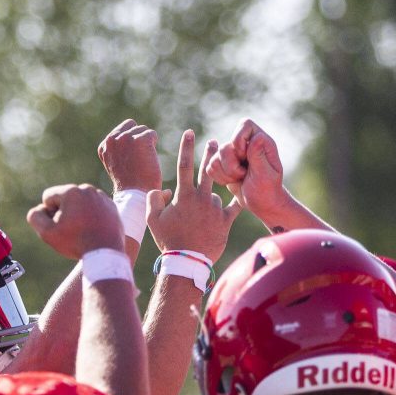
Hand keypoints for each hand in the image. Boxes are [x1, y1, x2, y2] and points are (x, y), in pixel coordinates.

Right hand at [27, 183, 124, 258]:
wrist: (105, 254)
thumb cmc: (75, 243)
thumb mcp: (47, 232)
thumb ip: (35, 217)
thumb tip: (40, 209)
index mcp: (71, 191)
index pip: (49, 197)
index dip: (48, 214)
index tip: (59, 226)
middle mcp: (88, 189)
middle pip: (65, 199)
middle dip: (64, 212)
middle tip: (72, 231)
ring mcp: (102, 197)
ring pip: (80, 203)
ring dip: (78, 214)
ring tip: (83, 231)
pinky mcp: (112, 206)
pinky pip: (94, 208)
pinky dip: (92, 217)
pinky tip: (93, 230)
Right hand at [98, 119, 161, 192]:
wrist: (136, 195)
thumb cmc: (130, 185)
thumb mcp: (116, 164)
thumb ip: (118, 148)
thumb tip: (126, 131)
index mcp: (104, 146)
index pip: (122, 130)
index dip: (131, 142)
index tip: (131, 159)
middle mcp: (112, 139)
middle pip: (133, 127)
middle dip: (138, 140)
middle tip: (139, 159)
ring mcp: (126, 138)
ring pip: (143, 130)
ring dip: (147, 143)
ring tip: (144, 161)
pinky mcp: (141, 139)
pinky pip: (152, 134)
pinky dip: (154, 145)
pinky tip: (150, 159)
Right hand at [147, 130, 242, 262]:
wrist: (187, 262)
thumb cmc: (168, 241)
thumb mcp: (153, 220)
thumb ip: (154, 200)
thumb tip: (161, 189)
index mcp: (184, 195)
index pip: (184, 165)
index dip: (186, 147)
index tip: (189, 133)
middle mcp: (201, 198)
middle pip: (207, 170)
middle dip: (210, 153)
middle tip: (214, 142)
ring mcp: (215, 209)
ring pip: (216, 194)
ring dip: (211, 199)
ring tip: (202, 218)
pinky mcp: (225, 221)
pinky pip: (234, 207)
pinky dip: (236, 202)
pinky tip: (242, 196)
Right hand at [205, 118, 289, 220]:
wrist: (262, 204)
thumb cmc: (268, 190)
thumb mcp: (265, 175)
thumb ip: (259, 156)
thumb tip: (257, 137)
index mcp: (261, 141)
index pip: (245, 124)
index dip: (239, 139)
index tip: (243, 156)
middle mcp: (247, 144)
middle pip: (226, 145)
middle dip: (231, 164)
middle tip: (243, 174)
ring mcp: (234, 154)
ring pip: (216, 156)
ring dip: (226, 173)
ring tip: (239, 179)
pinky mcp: (224, 164)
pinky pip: (210, 166)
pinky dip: (219, 177)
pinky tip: (232, 182)